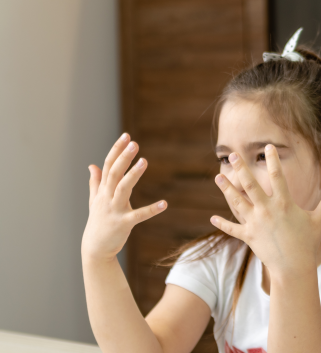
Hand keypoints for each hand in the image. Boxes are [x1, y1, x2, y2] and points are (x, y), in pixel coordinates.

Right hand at [82, 133, 166, 261]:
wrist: (95, 248)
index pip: (108, 165)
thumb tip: (91, 165)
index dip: (116, 150)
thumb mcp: (95, 200)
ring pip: (123, 189)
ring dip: (133, 175)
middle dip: (123, 157)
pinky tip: (165, 204)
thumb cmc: (98, 222)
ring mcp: (114, 210)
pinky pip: (139, 215)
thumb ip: (95, 182)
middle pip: (114, 174)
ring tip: (144, 161)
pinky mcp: (123, 224)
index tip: (126, 135)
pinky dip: (151, 210)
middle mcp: (106, 197)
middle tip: (134, 143)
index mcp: (103, 190)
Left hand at [210, 144, 320, 276]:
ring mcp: (255, 223)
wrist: (294, 268)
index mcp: (284, 204)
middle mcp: (267, 210)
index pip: (277, 176)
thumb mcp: (319, 219)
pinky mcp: (248, 236)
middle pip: (251, 185)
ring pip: (237, 202)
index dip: (273, 160)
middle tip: (233, 155)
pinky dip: (223, 224)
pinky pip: (233, 229)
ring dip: (226, 189)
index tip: (268, 147)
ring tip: (218, 176)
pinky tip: (212, 219)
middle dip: (241, 169)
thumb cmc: (308, 242)